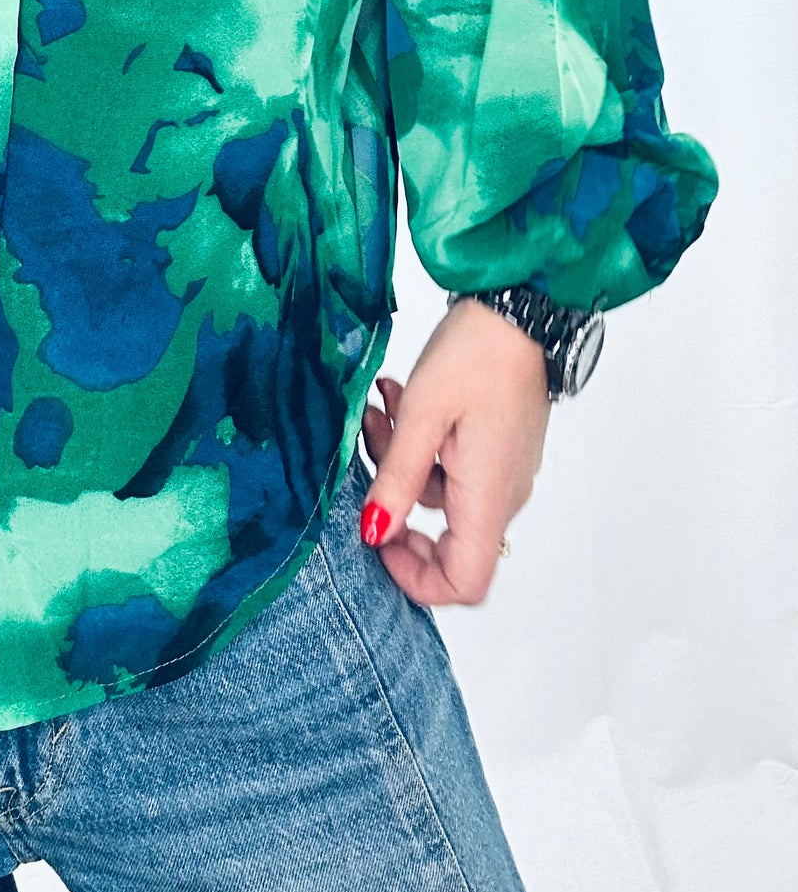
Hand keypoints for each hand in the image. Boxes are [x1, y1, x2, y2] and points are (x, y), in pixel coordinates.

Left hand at [359, 298, 551, 606]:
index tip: (379, 538)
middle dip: (396, 505)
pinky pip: (452, 466)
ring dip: (401, 461)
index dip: (416, 578)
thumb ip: (396, 479)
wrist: (520, 310)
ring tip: (381, 410)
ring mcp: (503, 471)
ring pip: (440, 494)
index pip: (464, 582)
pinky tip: (401, 401)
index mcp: (488, 497)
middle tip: (371, 461)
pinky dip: (421, 443)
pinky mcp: (498, 447)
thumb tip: (374, 531)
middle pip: (447, 541)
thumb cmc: (478, 355)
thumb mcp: (422, 415)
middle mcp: (504, 494)